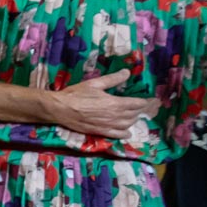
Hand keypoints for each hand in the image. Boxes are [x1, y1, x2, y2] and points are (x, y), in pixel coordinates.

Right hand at [43, 70, 157, 137]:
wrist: (60, 109)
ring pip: (127, 125)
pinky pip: (117, 135)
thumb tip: (127, 72)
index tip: (147, 100)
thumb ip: (113, 79)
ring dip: (132, 120)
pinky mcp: (100, 132)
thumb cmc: (76, 94)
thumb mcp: (94, 83)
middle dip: (138, 111)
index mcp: (115, 103)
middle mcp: (114, 116)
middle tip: (139, 107)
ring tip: (132, 116)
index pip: (137, 104)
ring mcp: (108, 125)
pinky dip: (124, 134)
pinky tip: (127, 132)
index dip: (143, 102)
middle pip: (133, 115)